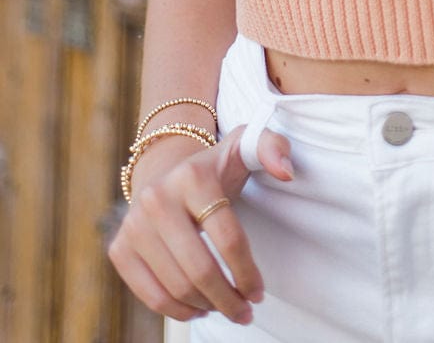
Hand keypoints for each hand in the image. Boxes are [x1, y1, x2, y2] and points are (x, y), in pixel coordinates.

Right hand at [108, 122, 293, 324]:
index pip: (228, 236)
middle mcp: (157, 199)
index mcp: (192, 177)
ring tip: (225, 308)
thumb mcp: (244, 147)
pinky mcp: (120, 248)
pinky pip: (151, 295)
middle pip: (200, 269)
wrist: (165, 171)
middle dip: (228, 300)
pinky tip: (198, 308)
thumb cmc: (215, 169)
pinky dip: (178, 311)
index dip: (247, 272)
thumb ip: (272, 147)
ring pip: (176, 287)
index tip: (259, 293)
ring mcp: (134, 225)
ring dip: (207, 307)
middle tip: (245, 312)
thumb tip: (287, 172)